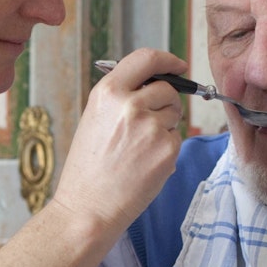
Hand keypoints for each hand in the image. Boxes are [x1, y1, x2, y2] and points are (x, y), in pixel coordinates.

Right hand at [46, 48, 186, 229]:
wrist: (88, 207)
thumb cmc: (88, 168)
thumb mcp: (95, 118)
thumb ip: (122, 96)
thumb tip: (155, 83)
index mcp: (108, 92)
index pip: (146, 59)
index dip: (168, 60)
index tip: (178, 66)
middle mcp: (130, 104)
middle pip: (167, 89)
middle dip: (166, 103)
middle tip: (148, 127)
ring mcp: (151, 127)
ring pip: (174, 114)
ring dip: (165, 127)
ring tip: (138, 150)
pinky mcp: (167, 149)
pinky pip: (176, 139)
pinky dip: (166, 150)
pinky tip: (144, 165)